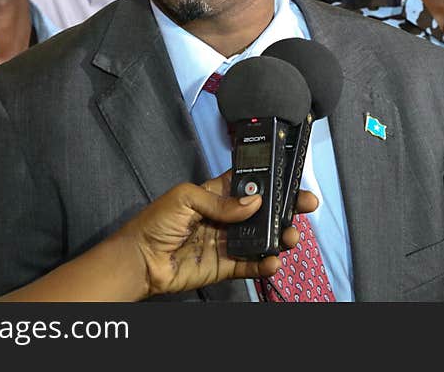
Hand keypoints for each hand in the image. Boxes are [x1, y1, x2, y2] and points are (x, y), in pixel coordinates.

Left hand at [119, 170, 318, 297]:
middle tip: (304, 205)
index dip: (268, 180)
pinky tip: (272, 260)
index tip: (288, 177)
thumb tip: (252, 203)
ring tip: (289, 237)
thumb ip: (220, 201)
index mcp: (215, 194)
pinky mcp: (224, 265)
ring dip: (279, 236)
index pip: (248, 183)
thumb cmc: (154, 223)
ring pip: (261, 237)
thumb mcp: (185, 198)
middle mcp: (225, 217)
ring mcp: (226, 241)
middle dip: (284, 207)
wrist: (139, 260)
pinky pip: (250, 264)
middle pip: (262, 210)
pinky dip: (264, 264)